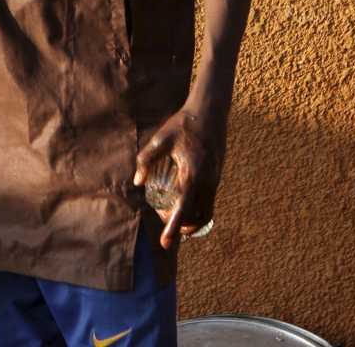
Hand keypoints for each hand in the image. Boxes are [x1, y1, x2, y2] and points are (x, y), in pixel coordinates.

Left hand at [132, 109, 224, 248]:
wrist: (209, 112)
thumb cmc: (183, 125)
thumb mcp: (160, 140)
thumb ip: (146, 160)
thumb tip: (137, 182)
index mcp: (192, 174)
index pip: (183, 209)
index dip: (172, 228)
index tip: (165, 244)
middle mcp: (207, 181)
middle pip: (198, 217)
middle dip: (183, 228)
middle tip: (166, 226)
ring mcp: (214, 180)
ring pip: (207, 211)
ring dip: (193, 220)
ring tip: (175, 219)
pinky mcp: (217, 176)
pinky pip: (210, 200)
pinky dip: (199, 209)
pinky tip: (186, 202)